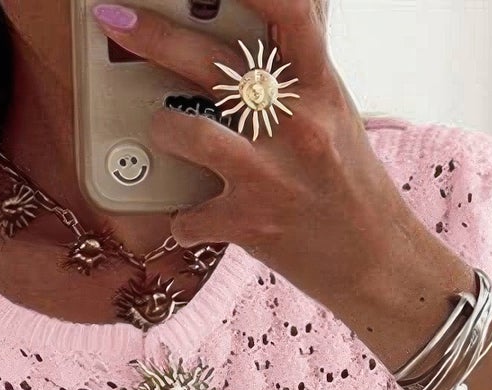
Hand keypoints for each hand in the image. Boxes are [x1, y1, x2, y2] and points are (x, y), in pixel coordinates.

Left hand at [91, 0, 418, 314]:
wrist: (375, 262)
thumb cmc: (351, 185)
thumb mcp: (336, 113)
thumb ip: (300, 71)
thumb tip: (276, 25)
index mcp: (318, 89)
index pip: (289, 14)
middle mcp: (295, 125)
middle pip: (211, 64)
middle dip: (153, 36)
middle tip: (116, 20)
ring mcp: (269, 176)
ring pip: (185, 132)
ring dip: (160, 129)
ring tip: (161, 133)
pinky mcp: (249, 224)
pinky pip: (187, 216)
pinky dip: (181, 221)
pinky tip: (192, 219)